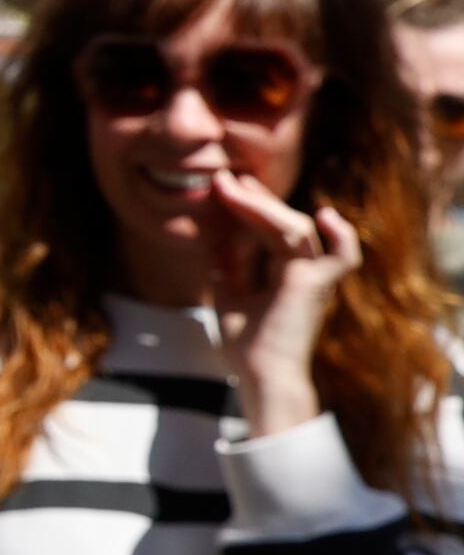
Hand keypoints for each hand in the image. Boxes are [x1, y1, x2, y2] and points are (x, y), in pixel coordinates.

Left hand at [196, 171, 359, 443]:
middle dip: (253, 199)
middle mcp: (303, 270)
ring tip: (235, 189)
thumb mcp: (227, 296)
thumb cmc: (245, 346)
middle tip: (225, 179)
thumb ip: (225, 267)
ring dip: (265, 207)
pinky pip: (341, 257)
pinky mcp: (317, 286)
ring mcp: (313, 277)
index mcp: (284, 272)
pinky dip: (341, 236)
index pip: (269, 229)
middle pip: (281, 223)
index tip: (225, 186)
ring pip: (295, 229)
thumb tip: (212, 238)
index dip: (249, 206)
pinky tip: (325, 215)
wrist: (258, 376)